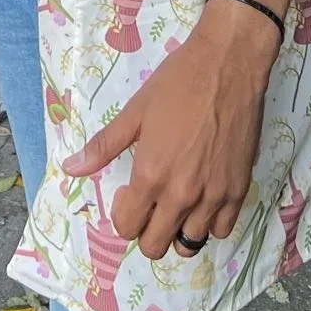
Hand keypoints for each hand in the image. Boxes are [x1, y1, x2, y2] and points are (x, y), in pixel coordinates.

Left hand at [62, 0, 275, 258]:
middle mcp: (181, 195)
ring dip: (178, 229)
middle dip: (146, 230)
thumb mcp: (136, 111)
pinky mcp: (239, 190)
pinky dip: (210, 222)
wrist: (229, 64)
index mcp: (151, 175)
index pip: (127, 228)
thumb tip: (70, 168)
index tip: (129, 191)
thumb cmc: (178, 82)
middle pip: (155, 246)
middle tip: (150, 201)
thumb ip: (104, 146)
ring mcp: (213, 196)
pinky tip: (205, 198)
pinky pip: (221, 230)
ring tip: (178, 202)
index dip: (123, 213)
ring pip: (190, 244)